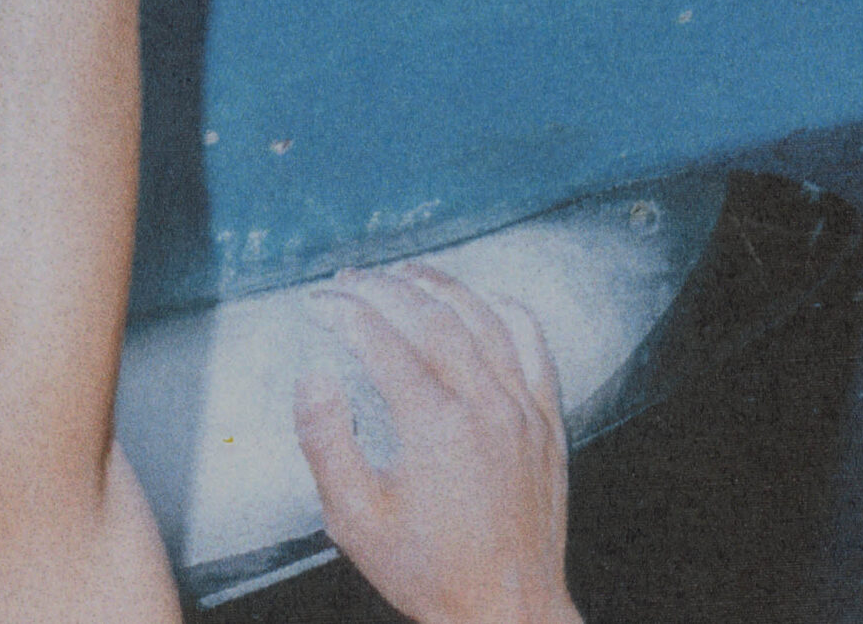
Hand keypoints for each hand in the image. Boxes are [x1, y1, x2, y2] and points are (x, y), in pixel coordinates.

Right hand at [295, 263, 582, 623]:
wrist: (506, 610)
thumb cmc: (430, 572)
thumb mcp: (354, 519)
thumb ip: (327, 443)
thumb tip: (314, 380)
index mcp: (434, 425)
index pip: (383, 341)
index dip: (346, 312)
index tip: (321, 301)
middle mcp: (485, 406)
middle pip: (432, 319)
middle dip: (385, 289)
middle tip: (351, 279)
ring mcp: (523, 411)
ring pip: (485, 321)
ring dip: (442, 288)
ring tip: (407, 273)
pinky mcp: (548, 423)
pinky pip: (535, 348)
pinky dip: (509, 314)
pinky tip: (489, 300)